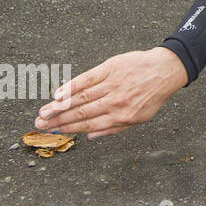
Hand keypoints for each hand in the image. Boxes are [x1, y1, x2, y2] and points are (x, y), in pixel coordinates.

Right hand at [33, 48, 187, 138]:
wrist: (165, 69)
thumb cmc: (151, 95)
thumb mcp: (140, 117)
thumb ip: (114, 128)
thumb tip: (90, 137)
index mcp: (122, 116)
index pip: (90, 124)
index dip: (69, 128)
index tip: (53, 131)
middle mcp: (116, 101)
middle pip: (81, 112)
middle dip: (58, 120)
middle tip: (39, 124)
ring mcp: (113, 84)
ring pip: (81, 97)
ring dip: (60, 105)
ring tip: (43, 112)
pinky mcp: (111, 68)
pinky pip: (87, 78)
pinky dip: (72, 86)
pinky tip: (58, 93)